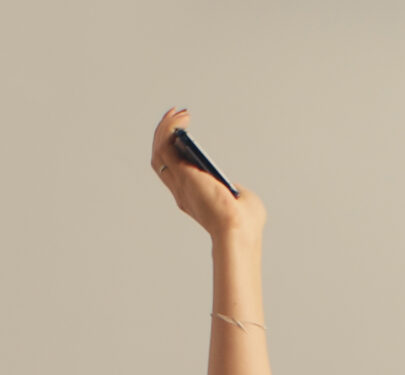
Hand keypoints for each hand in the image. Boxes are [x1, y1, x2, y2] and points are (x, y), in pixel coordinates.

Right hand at [151, 108, 264, 239]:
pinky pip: (166, 147)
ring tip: (177, 113)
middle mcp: (182, 192)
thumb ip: (232, 193)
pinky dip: (169, 129)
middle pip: (163, 160)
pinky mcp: (183, 175)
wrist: (239, 230)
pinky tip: (181, 118)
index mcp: (193, 198)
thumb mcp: (239, 202)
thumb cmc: (244, 223)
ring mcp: (180, 184)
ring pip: (160, 152)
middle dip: (165, 137)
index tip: (182, 136)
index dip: (175, 153)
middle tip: (175, 117)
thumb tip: (233, 188)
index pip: (176, 172)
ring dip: (164, 130)